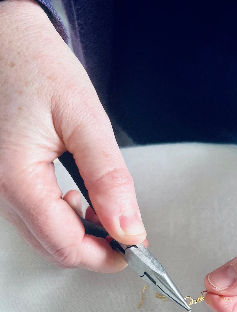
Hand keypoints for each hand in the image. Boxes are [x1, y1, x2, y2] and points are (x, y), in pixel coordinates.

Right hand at [0, 0, 145, 271]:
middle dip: (96, 250)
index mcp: (16, 178)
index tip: (134, 248)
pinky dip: (65, 222)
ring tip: (105, 209)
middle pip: (54, 249)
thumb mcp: (84, 118)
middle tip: (127, 232)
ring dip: (81, 236)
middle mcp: (0, 192)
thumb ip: (108, 178)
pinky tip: (80, 200)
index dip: (105, 256)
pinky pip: (36, 221)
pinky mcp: (5, 186)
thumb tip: (128, 228)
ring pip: (45, 239)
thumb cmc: (37, 67)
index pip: (65, 244)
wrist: (5, 43)